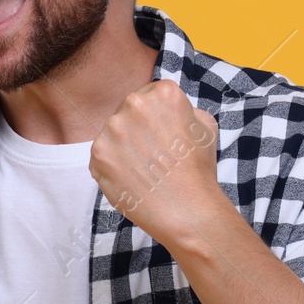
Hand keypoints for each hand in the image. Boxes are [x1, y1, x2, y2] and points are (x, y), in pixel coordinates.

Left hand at [88, 80, 222, 247]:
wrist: (186, 210)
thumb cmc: (199, 170)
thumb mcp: (204, 126)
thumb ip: (182, 110)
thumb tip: (165, 111)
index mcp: (163, 93)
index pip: (151, 93)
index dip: (157, 114)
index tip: (162, 132)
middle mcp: (134, 105)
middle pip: (129, 110)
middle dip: (138, 127)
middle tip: (153, 152)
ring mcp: (112, 129)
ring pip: (114, 132)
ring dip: (124, 145)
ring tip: (144, 167)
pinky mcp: (98, 153)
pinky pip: (103, 154)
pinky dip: (113, 164)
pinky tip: (132, 177)